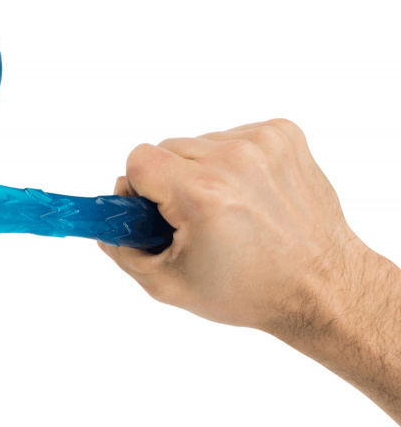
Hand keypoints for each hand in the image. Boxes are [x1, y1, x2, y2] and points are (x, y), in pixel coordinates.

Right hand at [99, 118, 365, 332]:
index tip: (152, 214)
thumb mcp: (168, 285)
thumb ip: (123, 250)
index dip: (138, 190)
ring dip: (200, 171)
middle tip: (192, 220)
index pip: (138, 159)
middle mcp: (234, 160)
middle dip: (168, 182)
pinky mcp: (284, 135)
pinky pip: (232, 137)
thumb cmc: (249, 291)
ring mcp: (263, 143)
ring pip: (199, 143)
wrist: (322, 286)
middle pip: (166, 148)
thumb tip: (103, 225)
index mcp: (202, 195)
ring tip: (227, 211)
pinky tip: (249, 196)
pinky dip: (231, 163)